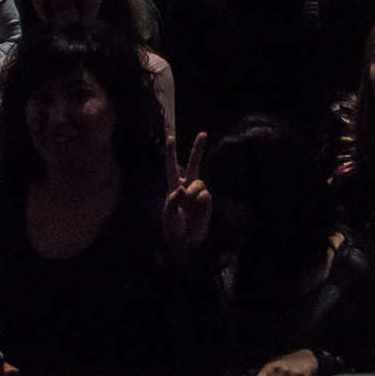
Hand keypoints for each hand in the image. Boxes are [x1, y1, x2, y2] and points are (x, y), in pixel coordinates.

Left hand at [161, 132, 211, 257]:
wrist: (186, 243)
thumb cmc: (173, 228)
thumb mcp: (168, 215)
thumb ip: (172, 201)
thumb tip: (181, 189)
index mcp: (173, 187)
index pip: (172, 167)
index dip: (171, 153)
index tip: (171, 137)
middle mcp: (187, 187)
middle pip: (193, 164)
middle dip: (197, 149)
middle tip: (203, 133)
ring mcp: (198, 194)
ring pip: (198, 181)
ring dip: (193, 190)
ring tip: (189, 202)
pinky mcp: (207, 202)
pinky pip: (204, 194)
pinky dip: (199, 200)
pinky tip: (197, 208)